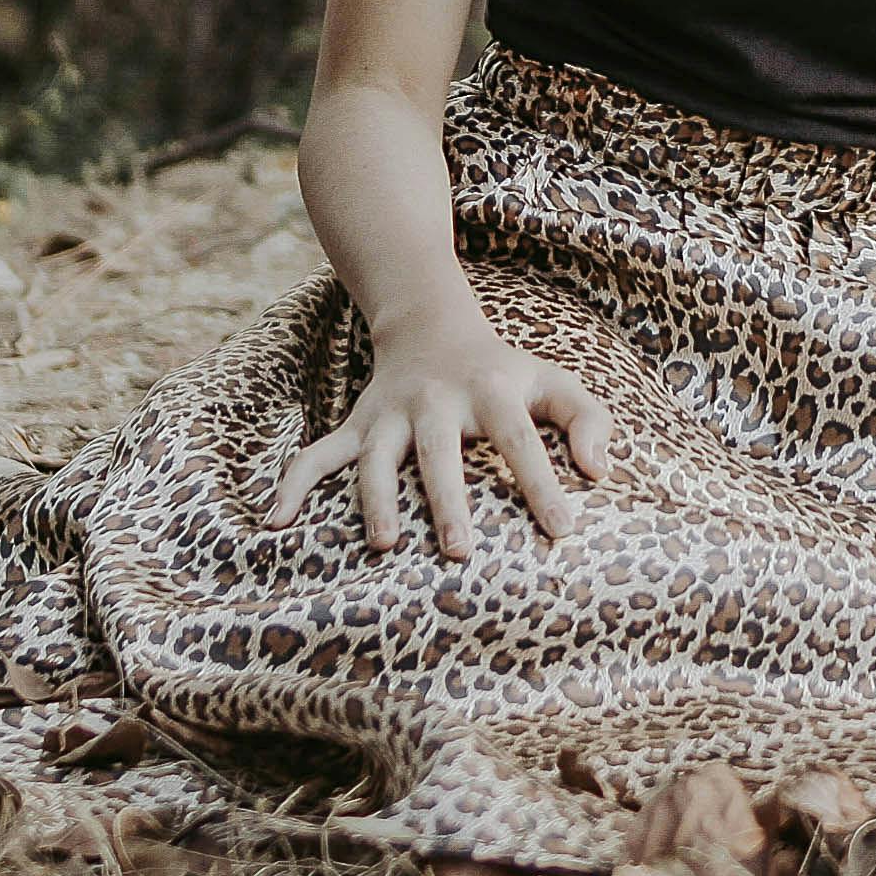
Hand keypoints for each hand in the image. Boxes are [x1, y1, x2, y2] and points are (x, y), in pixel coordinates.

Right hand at [261, 311, 614, 557]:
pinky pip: (317, 456)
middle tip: (460, 551)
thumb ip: (588, 420)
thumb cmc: (504, 372)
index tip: (563, 528)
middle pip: (440, 452)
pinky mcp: (356, 427)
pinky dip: (292, 486)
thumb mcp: (552, 381)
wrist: (430, 324)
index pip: (520, 439)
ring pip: (375, 458)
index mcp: (490, 391)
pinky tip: (274, 523)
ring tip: (385, 546)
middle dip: (447, 499)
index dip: (542, 482)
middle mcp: (435, 402)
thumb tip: (600, 472)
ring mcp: (389, 415)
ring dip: (377, 500)